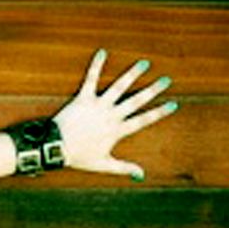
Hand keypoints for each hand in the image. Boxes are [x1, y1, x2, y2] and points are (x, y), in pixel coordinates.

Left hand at [53, 49, 177, 180]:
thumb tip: (141, 175)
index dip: (159, 112)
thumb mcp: (103, 164)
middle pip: (136, 101)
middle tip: (166, 79)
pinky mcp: (83, 98)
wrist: (55, 148)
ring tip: (144, 63)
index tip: (173, 104)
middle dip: (152, 90)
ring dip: (132, 74)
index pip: (144, 120)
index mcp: (118, 130)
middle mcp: (111, 115)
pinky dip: (96, 65)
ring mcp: (98, 105)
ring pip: (119, 87)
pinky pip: (91, 79)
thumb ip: (123, 168)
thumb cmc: (78, 157)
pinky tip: (102, 52)